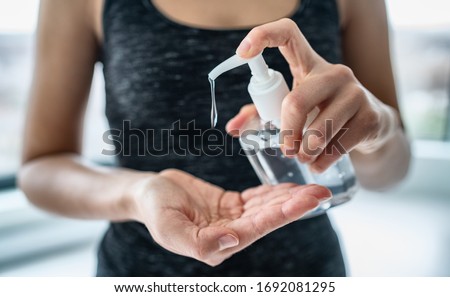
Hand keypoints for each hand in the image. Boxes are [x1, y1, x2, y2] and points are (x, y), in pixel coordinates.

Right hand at [132, 169, 330, 265]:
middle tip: (322, 192)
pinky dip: (274, 192)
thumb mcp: (169, 228)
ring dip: (290, 197)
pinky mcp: (232, 205)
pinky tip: (291, 186)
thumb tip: (234, 240)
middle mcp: (230, 234)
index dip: (284, 214)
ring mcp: (232, 219)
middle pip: (269, 218)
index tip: (308, 201)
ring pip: (266, 208)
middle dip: (295, 205)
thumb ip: (199, 243)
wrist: (147, 193)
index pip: (258, 228)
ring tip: (314, 187)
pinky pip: (257, 198)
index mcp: (218, 244)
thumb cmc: (154, 209)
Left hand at [227, 18, 399, 172]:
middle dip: (286, 133)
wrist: (371, 124)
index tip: (243, 52)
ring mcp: (356, 93)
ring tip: (303, 156)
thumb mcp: (294, 107)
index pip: (289, 35)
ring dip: (304, 152)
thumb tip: (232, 128)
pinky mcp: (370, 116)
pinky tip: (318, 163)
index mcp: (309, 64)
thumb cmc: (321, 112)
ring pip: (318, 131)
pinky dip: (321, 162)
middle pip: (297, 102)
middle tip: (285, 149)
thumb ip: (262, 112)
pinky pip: (337, 146)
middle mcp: (334, 73)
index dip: (264, 36)